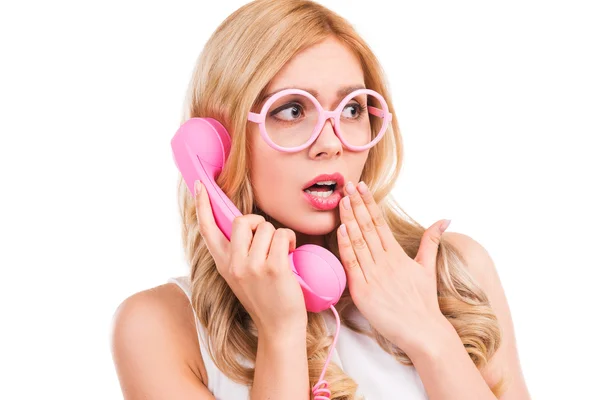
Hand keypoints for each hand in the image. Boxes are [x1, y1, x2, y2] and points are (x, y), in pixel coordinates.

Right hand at [194, 180, 306, 336]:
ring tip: (282, 252)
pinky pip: (281, 235)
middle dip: (258, 222)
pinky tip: (290, 253)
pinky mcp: (273, 268)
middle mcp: (234, 264)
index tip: (200, 186)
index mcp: (223, 264)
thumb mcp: (240, 275)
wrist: (279, 326)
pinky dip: (289, 240)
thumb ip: (237, 252)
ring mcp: (252, 266)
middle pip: (241, 220)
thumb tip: (244, 224)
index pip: (207, 229)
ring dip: (279, 235)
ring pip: (265, 227)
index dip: (203, 205)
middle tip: (267, 237)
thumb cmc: (265, 298)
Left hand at [336, 181, 451, 354]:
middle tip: (346, 185)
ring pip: (358, 242)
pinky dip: (346, 247)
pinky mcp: (363, 292)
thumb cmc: (424, 302)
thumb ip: (432, 241)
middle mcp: (386, 262)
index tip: (361, 187)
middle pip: (368, 228)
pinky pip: (352, 265)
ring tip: (341, 200)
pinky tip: (341, 230)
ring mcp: (374, 276)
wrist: (424, 332)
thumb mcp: (428, 267)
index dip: (369, 203)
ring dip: (349, 220)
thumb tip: (445, 219)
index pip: (380, 223)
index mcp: (398, 255)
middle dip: (356, 205)